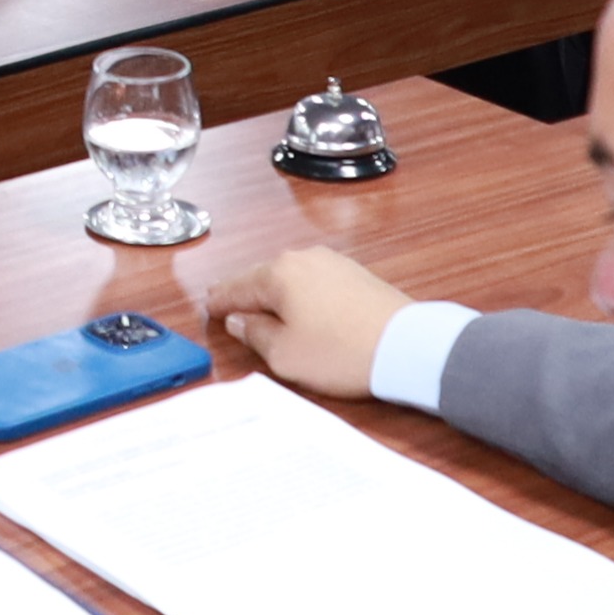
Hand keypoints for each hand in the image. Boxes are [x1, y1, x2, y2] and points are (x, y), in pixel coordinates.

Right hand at [202, 246, 409, 398]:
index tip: (207, 307)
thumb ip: (255, 335)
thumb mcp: (284, 355)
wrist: (406, 347)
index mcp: (279, 274)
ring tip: (264, 311)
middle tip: (226, 304)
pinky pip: (316, 282)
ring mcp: (334, 263)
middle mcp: (304, 259)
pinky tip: (302, 310)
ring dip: (276, 293)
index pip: (236, 287)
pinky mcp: (356, 275)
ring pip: (291, 277)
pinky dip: (302, 294)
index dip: (218, 300)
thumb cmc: (343, 353)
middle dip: (245, 293)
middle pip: (263, 277)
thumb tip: (240, 322)